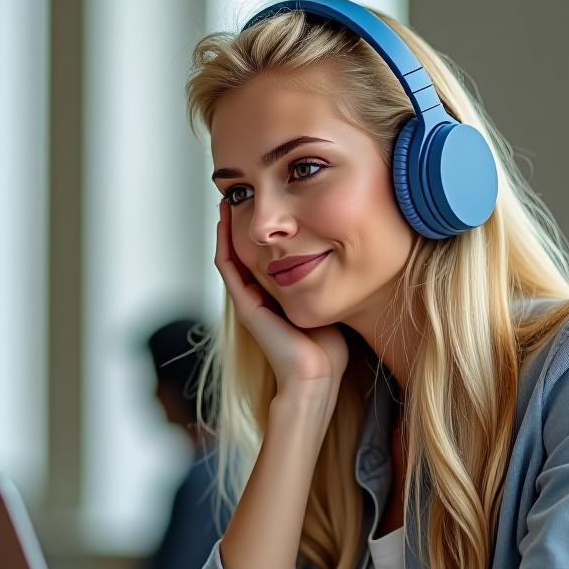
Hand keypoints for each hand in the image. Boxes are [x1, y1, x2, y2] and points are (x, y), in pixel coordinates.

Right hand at [215, 199, 348, 397]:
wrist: (316, 374)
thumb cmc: (328, 347)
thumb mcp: (328, 302)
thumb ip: (327, 282)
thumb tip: (345, 254)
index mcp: (275, 298)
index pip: (260, 257)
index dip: (258, 231)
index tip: (263, 205)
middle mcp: (257, 298)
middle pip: (241, 253)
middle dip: (240, 224)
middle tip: (240, 194)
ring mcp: (247, 302)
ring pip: (229, 256)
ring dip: (226, 228)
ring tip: (227, 200)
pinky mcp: (244, 306)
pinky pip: (227, 267)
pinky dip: (224, 242)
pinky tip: (225, 220)